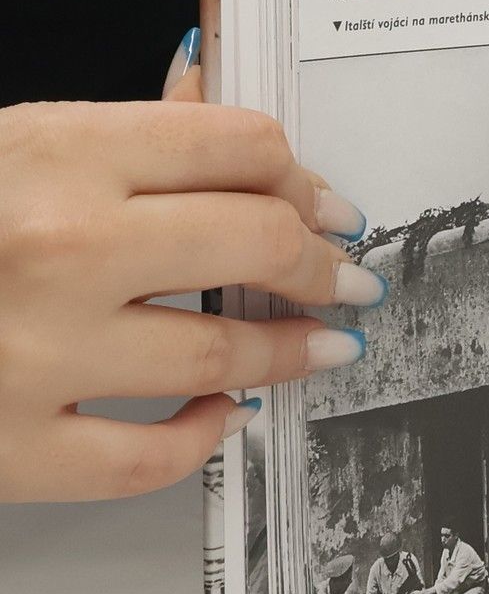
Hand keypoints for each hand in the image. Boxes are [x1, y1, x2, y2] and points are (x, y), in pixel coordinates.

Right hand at [0, 38, 380, 502]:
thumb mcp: (9, 146)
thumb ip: (124, 141)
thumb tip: (235, 135)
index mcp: (54, 152)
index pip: (241, 147)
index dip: (305, 178)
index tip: (329, 205)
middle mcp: (56, 246)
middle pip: (256, 242)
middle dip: (323, 263)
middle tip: (349, 276)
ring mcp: (33, 353)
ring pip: (218, 351)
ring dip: (291, 349)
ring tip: (325, 343)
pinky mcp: (8, 448)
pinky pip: (144, 458)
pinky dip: (201, 436)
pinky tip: (222, 414)